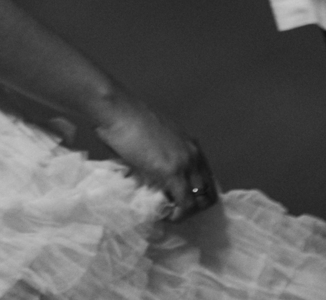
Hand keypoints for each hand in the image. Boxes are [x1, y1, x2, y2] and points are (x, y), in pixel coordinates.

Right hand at [92, 92, 217, 221]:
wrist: (117, 109)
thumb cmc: (127, 120)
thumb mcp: (152, 140)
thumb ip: (160, 159)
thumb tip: (154, 181)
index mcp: (190, 144)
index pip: (207, 181)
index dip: (195, 197)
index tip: (178, 202)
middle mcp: (194, 154)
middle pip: (208, 195)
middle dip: (192, 209)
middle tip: (173, 211)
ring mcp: (185, 163)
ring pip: (199, 203)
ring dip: (184, 213)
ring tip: (166, 213)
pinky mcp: (172, 172)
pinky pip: (184, 204)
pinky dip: (176, 215)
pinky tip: (162, 214)